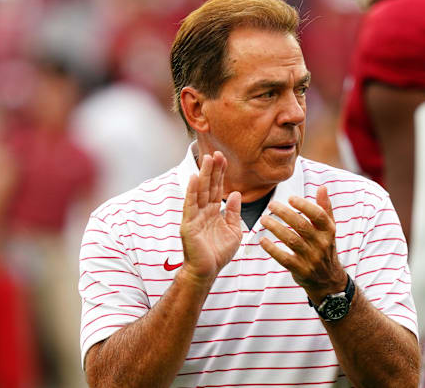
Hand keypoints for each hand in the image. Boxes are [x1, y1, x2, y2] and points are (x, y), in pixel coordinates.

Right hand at [180, 152, 242, 283]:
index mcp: (213, 212)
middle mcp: (203, 211)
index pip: (218, 189)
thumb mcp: (233, 230)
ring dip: (204, 175)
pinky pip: (190, 205)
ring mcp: (195, 216)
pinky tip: (194, 178)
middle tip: (217, 152)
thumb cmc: (218, 253)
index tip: (224, 158)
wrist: (207, 271)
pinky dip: (192, 191)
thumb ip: (234, 212)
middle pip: (209, 186)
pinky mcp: (188, 224)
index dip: (221, 174)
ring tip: (208, 159)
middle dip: (213, 170)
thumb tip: (236, 194)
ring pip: (200, 191)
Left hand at [259, 186, 346, 301]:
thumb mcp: (329, 229)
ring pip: (292, 240)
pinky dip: (272, 249)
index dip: (304, 205)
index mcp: (329, 231)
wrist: (329, 280)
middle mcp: (322, 244)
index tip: (290, 198)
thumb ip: (325, 208)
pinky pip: (285, 258)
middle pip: (302, 226)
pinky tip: (262, 240)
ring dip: (276, 228)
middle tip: (271, 205)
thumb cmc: (325, 248)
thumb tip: (322, 187)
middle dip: (285, 214)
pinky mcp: (301, 270)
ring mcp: (312, 258)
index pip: (318, 215)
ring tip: (263, 219)